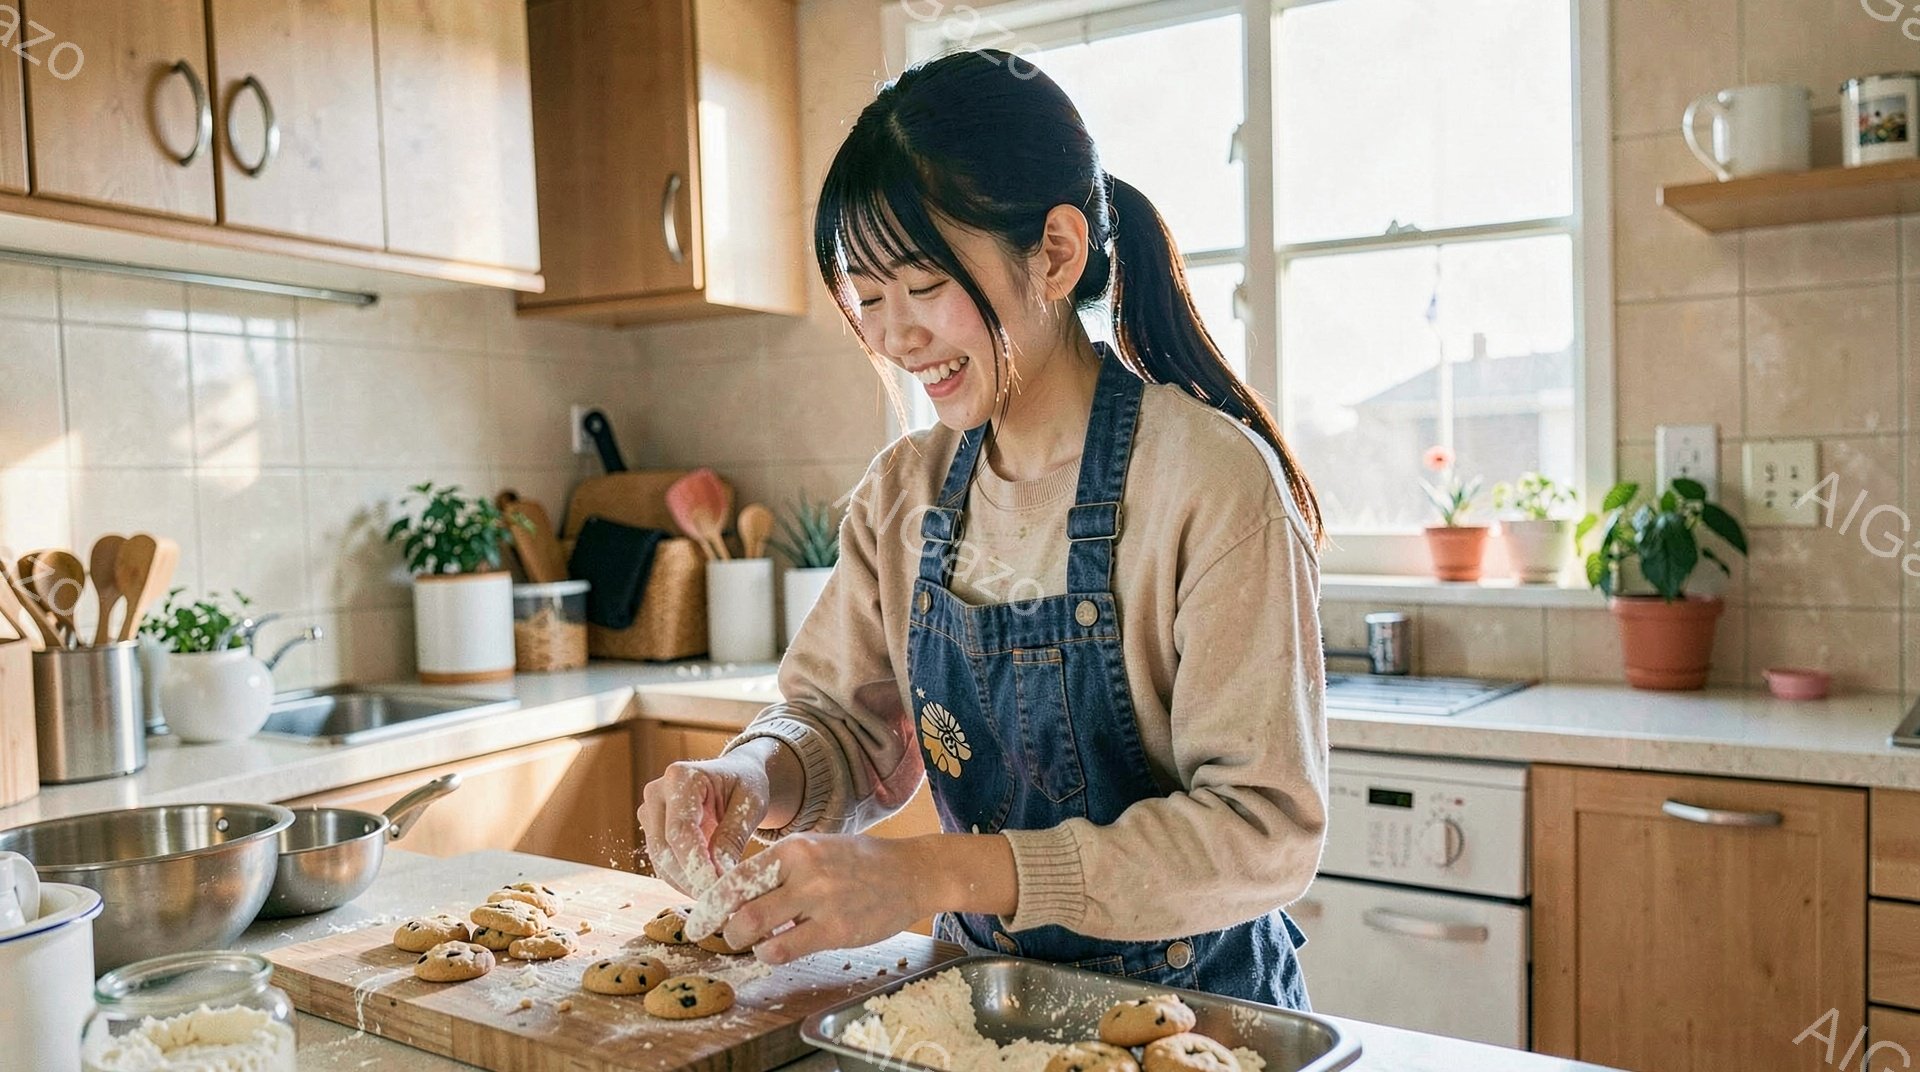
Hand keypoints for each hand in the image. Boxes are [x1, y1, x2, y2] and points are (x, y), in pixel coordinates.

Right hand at [636, 746, 772, 896]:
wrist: (735, 775)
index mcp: (680, 777)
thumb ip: (733, 835)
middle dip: (691, 879)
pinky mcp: (651, 830)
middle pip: (664, 848)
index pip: (680, 830)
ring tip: (716, 897)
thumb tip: (719, 874)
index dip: (695, 863)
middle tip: (719, 900)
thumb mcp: (750, 804)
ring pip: (660, 860)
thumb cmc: (745, 784)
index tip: (714, 888)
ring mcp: (649, 811)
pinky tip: (704, 888)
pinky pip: (662, 863)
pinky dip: (682, 880)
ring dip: (686, 884)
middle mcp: (657, 792)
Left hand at [711, 834, 935, 964]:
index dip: (710, 904)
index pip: (735, 877)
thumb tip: (735, 898)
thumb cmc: (858, 863)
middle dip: (718, 926)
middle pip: (737, 904)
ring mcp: (821, 901)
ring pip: (754, 928)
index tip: (698, 920)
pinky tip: (779, 948)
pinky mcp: (837, 930)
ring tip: (752, 943)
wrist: (912, 872)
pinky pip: (785, 949)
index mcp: (794, 847)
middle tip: (716, 936)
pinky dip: (770, 954)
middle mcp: (803, 870)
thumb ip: (779, 870)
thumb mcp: (815, 849)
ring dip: (743, 942)